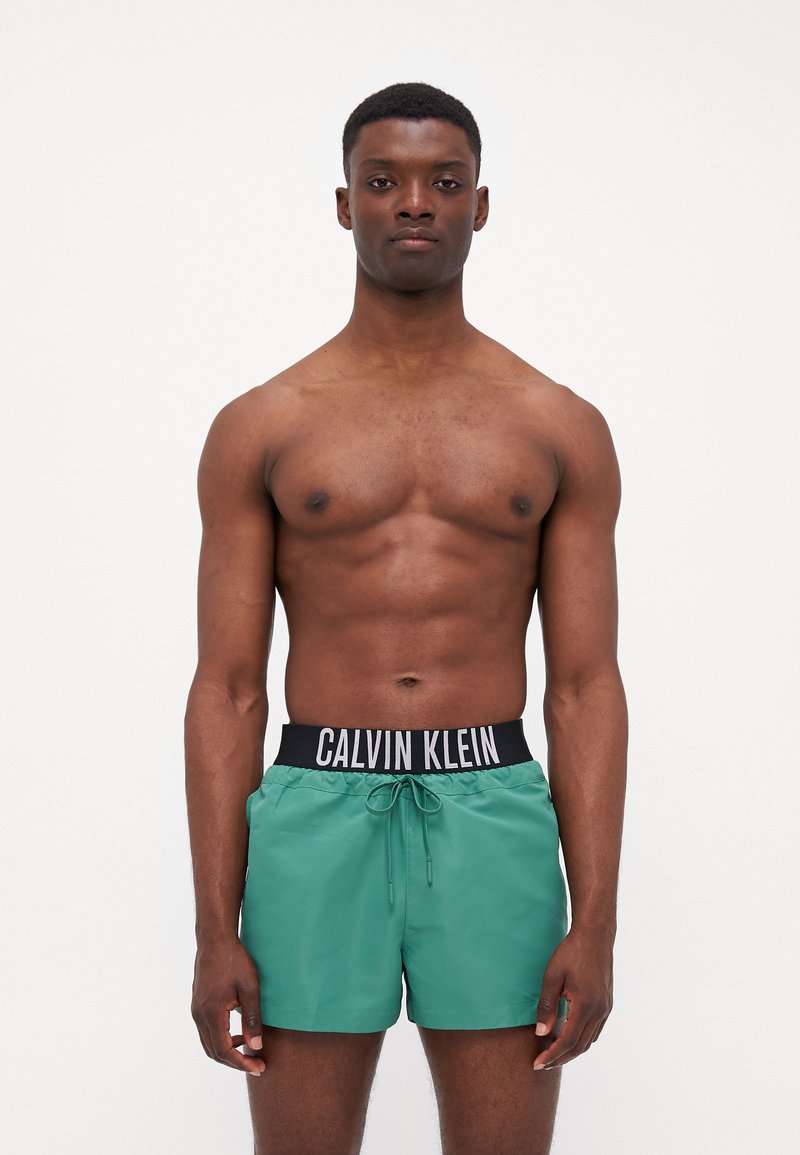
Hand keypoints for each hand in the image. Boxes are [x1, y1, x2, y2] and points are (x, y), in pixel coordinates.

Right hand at [191, 937, 265, 1075]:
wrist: (215, 940)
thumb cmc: (235, 960)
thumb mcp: (250, 988)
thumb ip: (252, 1018)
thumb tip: (256, 1046)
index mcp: (211, 1013)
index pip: (224, 1050)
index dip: (241, 1063)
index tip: (259, 1068)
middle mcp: (199, 1015)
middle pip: (214, 1052)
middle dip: (235, 1062)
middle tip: (257, 1064)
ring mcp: (196, 1010)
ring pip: (208, 1043)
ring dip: (227, 1052)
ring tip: (248, 1049)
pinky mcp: (197, 1005)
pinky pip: (206, 1032)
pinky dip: (221, 1040)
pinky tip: (237, 1033)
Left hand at [532, 925, 613, 1069]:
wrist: (595, 936)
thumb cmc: (570, 953)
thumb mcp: (552, 977)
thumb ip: (546, 1006)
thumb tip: (541, 1033)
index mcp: (585, 1006)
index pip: (567, 1041)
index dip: (551, 1055)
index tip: (537, 1064)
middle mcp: (599, 1011)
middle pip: (580, 1046)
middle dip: (561, 1058)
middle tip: (543, 1064)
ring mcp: (606, 1008)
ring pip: (589, 1041)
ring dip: (572, 1051)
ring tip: (553, 1054)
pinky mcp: (607, 1003)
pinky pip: (595, 1030)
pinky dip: (581, 1039)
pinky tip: (569, 1037)